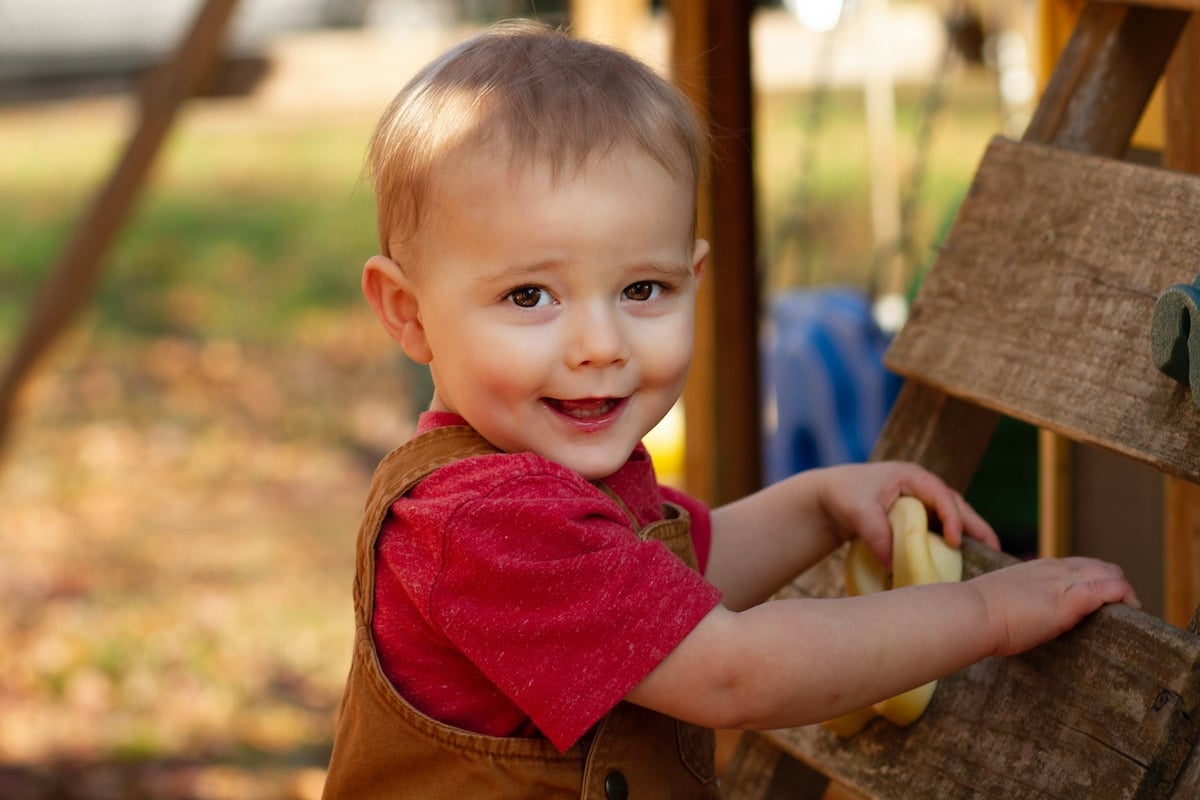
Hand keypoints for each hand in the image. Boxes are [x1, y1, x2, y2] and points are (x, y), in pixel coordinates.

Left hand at [814, 461, 998, 568]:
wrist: (830, 497)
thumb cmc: (844, 496)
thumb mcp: (857, 511)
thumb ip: (876, 533)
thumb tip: (894, 564)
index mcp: (912, 477)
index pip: (941, 495)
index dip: (952, 517)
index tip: (954, 541)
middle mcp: (922, 488)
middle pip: (957, 506)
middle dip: (977, 527)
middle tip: (995, 551)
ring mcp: (922, 502)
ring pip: (952, 518)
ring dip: (969, 536)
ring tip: (988, 560)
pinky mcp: (917, 517)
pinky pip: (939, 529)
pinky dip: (951, 543)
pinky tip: (961, 562)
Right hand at [970, 557, 1138, 656]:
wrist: (971, 612)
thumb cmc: (976, 613)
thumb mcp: (999, 600)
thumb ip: (1013, 602)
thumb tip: (1008, 616)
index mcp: (1036, 569)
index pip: (1076, 566)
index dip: (1093, 580)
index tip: (1098, 601)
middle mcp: (1053, 570)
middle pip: (1098, 566)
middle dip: (1114, 584)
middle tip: (1119, 609)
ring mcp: (1062, 583)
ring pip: (1109, 573)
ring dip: (1124, 591)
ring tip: (1129, 611)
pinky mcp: (1070, 600)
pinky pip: (1109, 589)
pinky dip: (1124, 595)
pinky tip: (1130, 608)